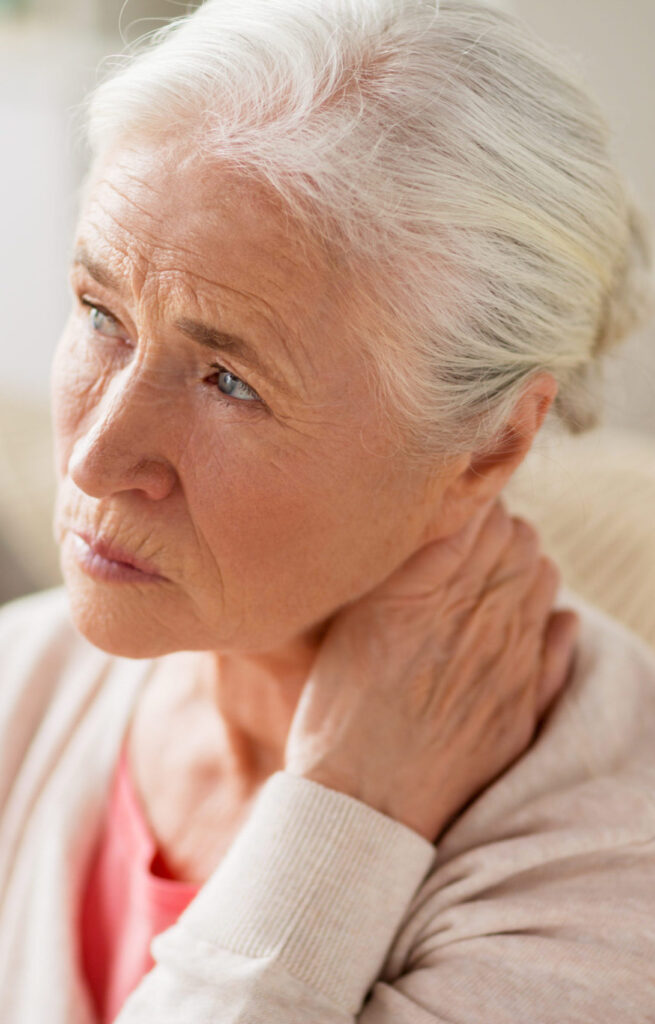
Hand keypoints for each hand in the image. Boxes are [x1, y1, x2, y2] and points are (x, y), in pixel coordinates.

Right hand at [283, 498, 579, 842]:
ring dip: (519, 567)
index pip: (477, 511)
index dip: (463, 504)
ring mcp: (508, 658)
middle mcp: (475, 616)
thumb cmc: (337, 714)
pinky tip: (525, 620)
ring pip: (542, 576)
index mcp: (425, 590)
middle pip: (516, 536)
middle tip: (465, 545)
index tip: (444, 513)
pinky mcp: (525, 699)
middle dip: (495, 529)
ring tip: (486, 582)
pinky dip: (548, 615)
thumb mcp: (349, 623)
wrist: (365, 809)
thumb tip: (446, 522)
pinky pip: (559, 631)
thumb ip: (401, 567)